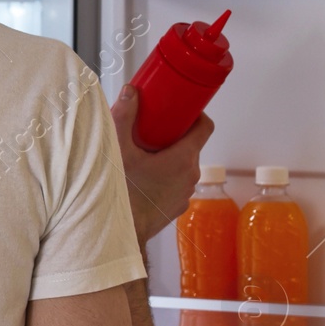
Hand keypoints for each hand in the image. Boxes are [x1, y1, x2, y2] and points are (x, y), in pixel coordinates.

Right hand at [110, 84, 212, 244]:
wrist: (121, 232)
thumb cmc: (122, 193)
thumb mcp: (119, 149)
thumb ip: (125, 116)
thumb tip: (131, 93)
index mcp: (183, 158)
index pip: (205, 126)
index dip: (196, 114)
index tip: (183, 109)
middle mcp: (190, 176)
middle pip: (191, 145)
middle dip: (174, 135)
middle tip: (153, 130)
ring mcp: (185, 193)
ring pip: (183, 166)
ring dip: (168, 158)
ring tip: (145, 156)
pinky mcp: (176, 206)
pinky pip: (176, 184)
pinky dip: (165, 177)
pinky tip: (144, 178)